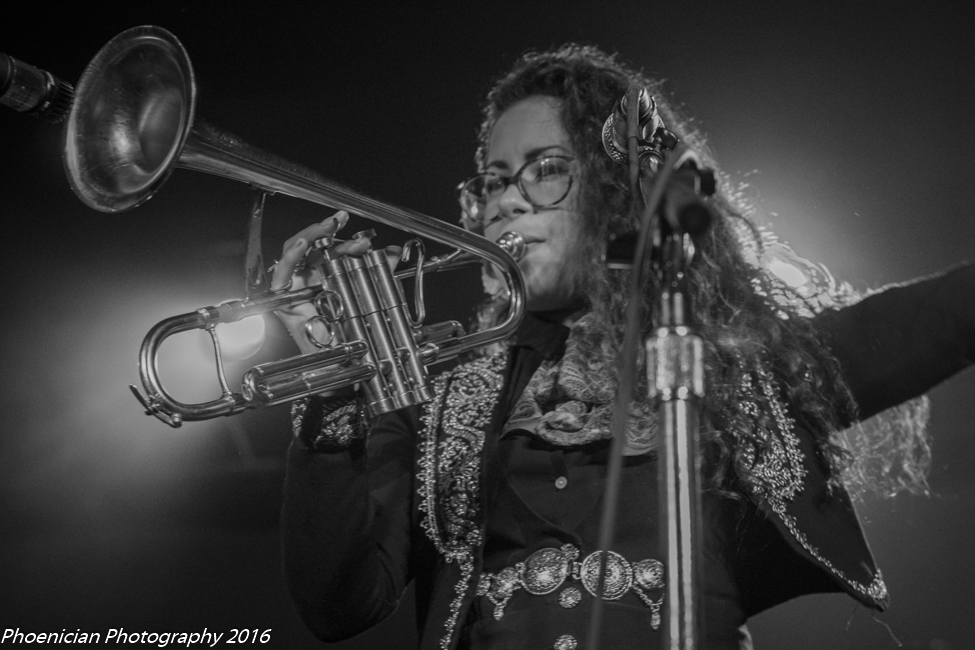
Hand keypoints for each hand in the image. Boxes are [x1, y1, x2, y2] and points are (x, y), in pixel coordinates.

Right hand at [271, 211, 400, 354]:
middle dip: (326, 230)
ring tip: (324, 227)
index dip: (345, 239)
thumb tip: (393, 252)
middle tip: (340, 222)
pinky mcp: (285, 300)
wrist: (341, 360)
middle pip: (312, 245)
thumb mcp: (369, 296)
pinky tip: (302, 246)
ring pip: (295, 251)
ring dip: (310, 236)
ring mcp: (297, 287)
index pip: (331, 248)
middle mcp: (310, 277)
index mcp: (327, 273)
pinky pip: (281, 276)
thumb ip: (380, 273)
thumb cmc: (351, 332)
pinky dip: (290, 258)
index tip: (364, 237)